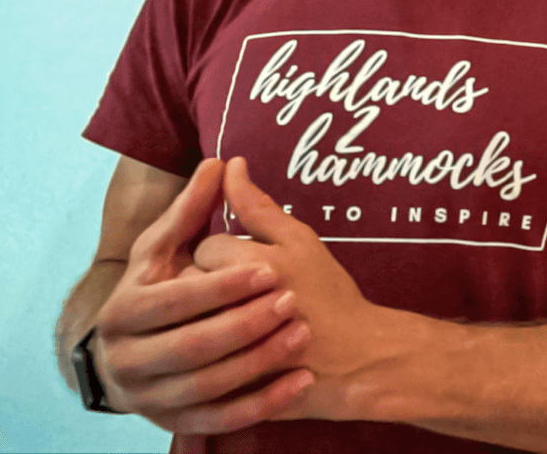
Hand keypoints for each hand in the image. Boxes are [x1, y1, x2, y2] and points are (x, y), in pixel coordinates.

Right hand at [93, 157, 313, 432]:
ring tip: (300, 333)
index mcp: (122, 312)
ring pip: (208, 386)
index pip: (173, 300)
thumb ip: (191, 211)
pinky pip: (222, 419)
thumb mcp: (166, 251)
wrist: (141, 357)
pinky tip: (299, 381)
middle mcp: (126, 361)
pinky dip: (262, 403)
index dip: (220, 285)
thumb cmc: (161, 290)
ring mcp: (150, 399)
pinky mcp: (177, 424)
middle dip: (244, 323)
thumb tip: (221, 161)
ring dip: (258, 361)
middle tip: (291, 302)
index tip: (268, 270)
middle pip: (191, 346)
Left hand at [194, 157, 390, 421]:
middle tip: (247, 292)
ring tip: (237, 318)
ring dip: (207, 317)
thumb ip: (258, 205)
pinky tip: (232, 348)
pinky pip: (196, 361)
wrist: (356, 358)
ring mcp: (231, 349)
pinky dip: (210, 351)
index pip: (207, 248)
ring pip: (190, 322)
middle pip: (192, 284)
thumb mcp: (301, 241)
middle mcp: (238, 306)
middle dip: (212, 286)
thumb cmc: (329, 293)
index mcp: (256, 267)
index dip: (228, 254)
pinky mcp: (227, 382)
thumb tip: (230, 164)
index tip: (255, 265)